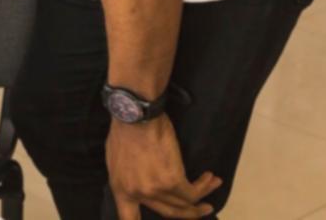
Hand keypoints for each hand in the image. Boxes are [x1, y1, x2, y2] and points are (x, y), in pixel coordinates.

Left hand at [106, 117, 220, 218]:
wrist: (135, 116)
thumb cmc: (124, 130)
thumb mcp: (116, 160)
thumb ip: (127, 178)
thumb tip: (138, 185)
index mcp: (120, 190)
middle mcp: (139, 194)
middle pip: (167, 213)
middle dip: (188, 214)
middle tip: (200, 209)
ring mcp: (156, 190)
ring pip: (184, 204)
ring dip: (200, 201)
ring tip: (210, 194)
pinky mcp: (173, 181)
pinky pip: (193, 191)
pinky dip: (204, 186)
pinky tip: (210, 179)